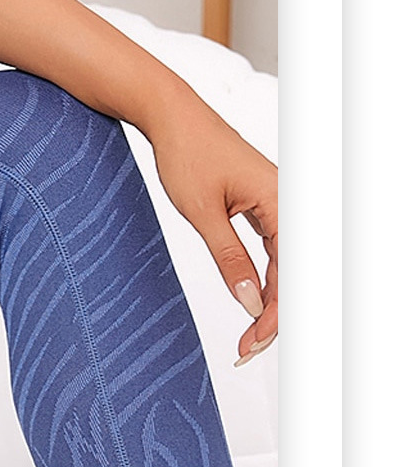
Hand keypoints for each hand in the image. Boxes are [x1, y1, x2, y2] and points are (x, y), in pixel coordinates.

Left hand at [144, 100, 277, 364]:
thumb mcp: (202, 213)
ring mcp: (278, 204)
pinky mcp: (262, 205)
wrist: (172, 117)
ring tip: (249, 337)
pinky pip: (273, 250)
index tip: (254, 342)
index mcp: (282, 201)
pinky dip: (264, 278)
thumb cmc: (186, 154)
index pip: (291, 272)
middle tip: (248, 349)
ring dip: (270, 301)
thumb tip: (252, 303)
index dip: (276, 313)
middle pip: (294, 272)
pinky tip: (254, 303)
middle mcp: (288, 203)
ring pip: (285, 265)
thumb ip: (230, 259)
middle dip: (275, 315)